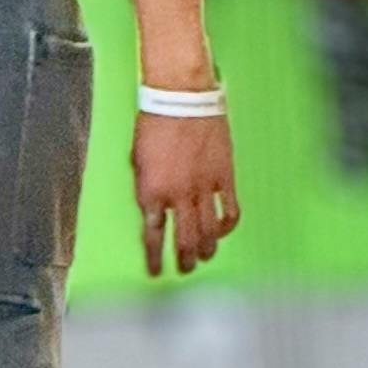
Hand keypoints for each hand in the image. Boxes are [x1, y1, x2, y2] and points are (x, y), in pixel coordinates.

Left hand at [135, 108, 239, 278]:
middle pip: (184, 240)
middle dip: (184, 259)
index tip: (155, 270)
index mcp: (151, 192)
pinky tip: (224, 231)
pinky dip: (227, 226)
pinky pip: (230, 210)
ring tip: (204, 257)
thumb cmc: (153, 123)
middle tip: (184, 268)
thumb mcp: (137, 161)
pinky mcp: (224, 176)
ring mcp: (203, 188)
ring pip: (208, 231)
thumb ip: (146, 189)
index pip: (153, 236)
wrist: (181, 97)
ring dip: (207, 249)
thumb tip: (153, 210)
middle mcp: (177, 196)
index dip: (155, 257)